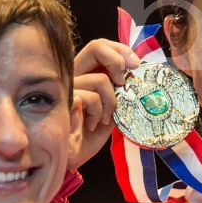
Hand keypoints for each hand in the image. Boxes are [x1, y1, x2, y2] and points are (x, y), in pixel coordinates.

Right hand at [71, 39, 140, 168]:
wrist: (72, 156)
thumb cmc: (89, 134)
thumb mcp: (111, 109)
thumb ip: (118, 91)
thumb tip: (137, 75)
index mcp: (85, 73)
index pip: (100, 47)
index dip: (120, 49)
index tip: (136, 64)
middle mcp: (74, 75)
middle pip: (95, 47)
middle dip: (117, 59)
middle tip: (124, 80)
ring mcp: (67, 85)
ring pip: (100, 79)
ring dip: (110, 101)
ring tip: (105, 118)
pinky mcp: (64, 99)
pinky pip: (91, 97)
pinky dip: (98, 113)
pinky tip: (92, 125)